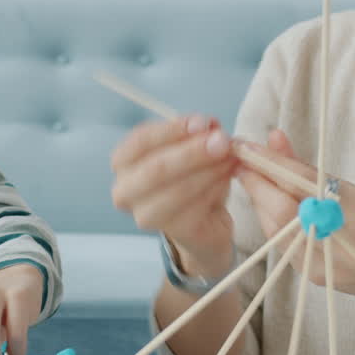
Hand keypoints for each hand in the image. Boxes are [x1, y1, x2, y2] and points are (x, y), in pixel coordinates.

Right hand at [111, 116, 238, 276]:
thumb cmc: (191, 177)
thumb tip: (211, 126)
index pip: (140, 141)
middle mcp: (125, 191)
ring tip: (231, 157)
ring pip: (179, 189)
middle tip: (222, 141)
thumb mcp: (192, 148)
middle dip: (193, 152)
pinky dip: (216, 188)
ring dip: (210, 170)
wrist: (204, 220)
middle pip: (156, 168)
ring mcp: (145, 216)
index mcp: (123, 162)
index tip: (202, 122)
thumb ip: (198, 134)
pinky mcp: (173, 232)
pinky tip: (228, 177)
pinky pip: (197, 207)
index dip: (172, 130)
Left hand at [236, 129, 354, 307]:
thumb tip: (275, 138)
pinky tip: (265, 202)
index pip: (305, 183)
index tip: (248, 146)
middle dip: (256, 181)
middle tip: (240, 159)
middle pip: (282, 210)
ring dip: (259, 198)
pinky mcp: (312, 275)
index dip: (272, 163)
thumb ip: (314, 171)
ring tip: (250, 174)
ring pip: (275, 226)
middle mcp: (341, 241)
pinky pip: (281, 241)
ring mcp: (324, 263)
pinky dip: (269, 217)